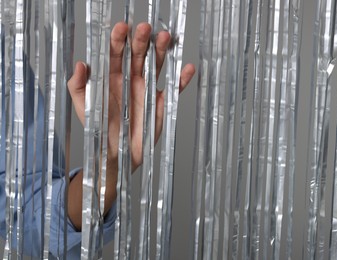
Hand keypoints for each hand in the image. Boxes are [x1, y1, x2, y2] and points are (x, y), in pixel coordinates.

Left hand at [66, 22, 194, 229]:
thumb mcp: (84, 107)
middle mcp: (131, 79)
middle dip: (141, 40)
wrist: (117, 155)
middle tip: (145, 28)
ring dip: (162, 51)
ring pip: (156, 65)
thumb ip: (78, 86)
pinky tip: (187, 68)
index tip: (122, 28)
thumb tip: (81, 64)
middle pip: (138, 54)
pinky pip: (174, 89)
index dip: (118, 40)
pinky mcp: (161, 103)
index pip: (116, 54)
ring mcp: (148, 90)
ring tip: (165, 38)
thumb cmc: (100, 130)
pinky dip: (182, 80)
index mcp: (113, 78)